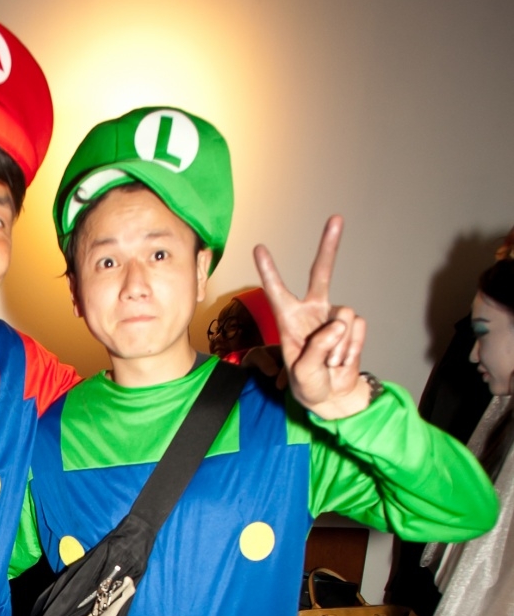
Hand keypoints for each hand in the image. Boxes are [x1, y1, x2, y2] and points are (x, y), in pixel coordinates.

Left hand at [253, 216, 370, 419]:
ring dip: (338, 346)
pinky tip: (342, 362)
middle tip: (336, 218)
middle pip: (321, 273)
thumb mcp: (303, 371)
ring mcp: (333, 317)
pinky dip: (350, 350)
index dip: (268, 270)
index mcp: (288, 320)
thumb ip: (319, 347)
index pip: (276, 291)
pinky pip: (357, 330)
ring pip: (343, 316)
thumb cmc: (308, 384)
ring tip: (330, 363)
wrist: (332, 397)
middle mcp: (312, 312)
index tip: (258, 248)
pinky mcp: (353, 326)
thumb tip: (341, 324)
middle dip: (330, 246)